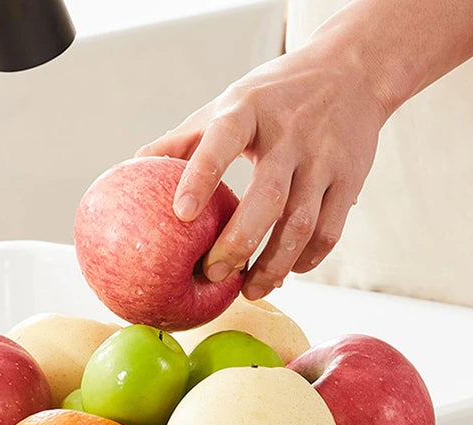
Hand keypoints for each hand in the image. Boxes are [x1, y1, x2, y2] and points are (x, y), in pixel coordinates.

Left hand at [137, 40, 387, 298]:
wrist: (351, 72)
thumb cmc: (273, 97)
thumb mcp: (227, 105)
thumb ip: (183, 140)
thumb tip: (132, 169)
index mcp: (250, 109)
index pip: (223, 141)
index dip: (201, 177)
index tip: (181, 215)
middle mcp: (291, 133)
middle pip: (268, 198)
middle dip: (239, 243)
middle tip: (214, 275)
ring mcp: (326, 158)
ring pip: (302, 224)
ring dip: (274, 265)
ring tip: (251, 291)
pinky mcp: (351, 179)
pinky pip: (329, 231)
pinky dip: (307, 260)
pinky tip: (287, 274)